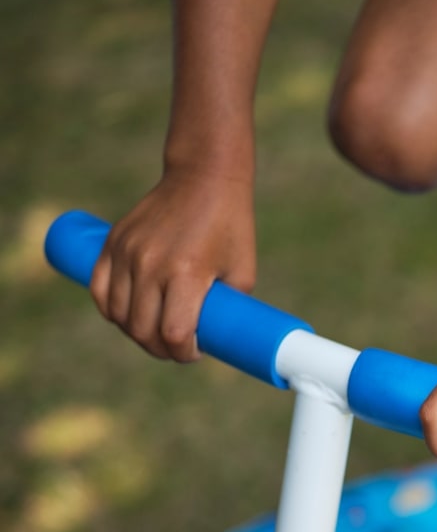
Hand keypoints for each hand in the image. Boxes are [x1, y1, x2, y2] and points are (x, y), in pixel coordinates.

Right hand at [89, 167, 255, 361]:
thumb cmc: (230, 228)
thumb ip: (227, 308)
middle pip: (142, 329)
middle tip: (176, 348)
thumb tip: (217, 340)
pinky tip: (128, 317)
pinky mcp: (114, 242)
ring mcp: (128, 252)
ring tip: (156, 333)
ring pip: (118, 315)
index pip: (173, 333)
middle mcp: (152, 264)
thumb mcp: (242, 273)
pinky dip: (111, 311)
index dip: (183, 353)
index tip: (193, 352)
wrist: (203, 178)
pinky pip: (100, 289)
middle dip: (161, 349)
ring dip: (136, 333)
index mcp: (188, 274)